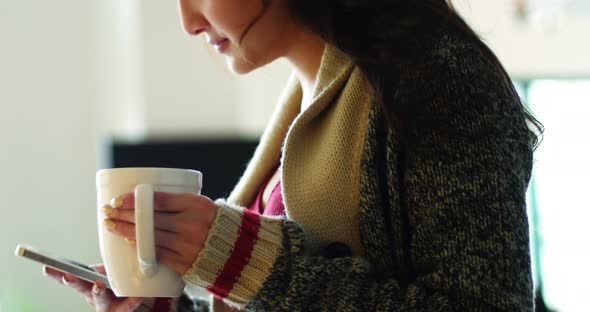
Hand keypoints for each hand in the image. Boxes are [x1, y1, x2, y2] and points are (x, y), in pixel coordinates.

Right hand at [43, 264, 143, 311]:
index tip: (47, 267)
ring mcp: (106, 305)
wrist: (129, 303)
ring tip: (99, 284)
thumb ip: (105, 260)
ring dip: (97, 292)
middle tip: (67, 276)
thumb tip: (108, 233)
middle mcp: (93, 296)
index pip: (71, 277)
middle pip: (81, 289)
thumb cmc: (115, 285)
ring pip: (100, 300)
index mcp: (88, 284)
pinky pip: (127, 306)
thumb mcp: (107, 271)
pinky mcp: (121, 310)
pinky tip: (136, 295)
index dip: (57, 274)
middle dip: (73, 282)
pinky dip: (131, 300)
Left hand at [103, 192, 218, 274]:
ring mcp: (187, 245)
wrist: (235, 248)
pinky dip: (141, 247)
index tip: (118, 199)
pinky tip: (129, 242)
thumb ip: (175, 202)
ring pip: (149, 237)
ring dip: (126, 231)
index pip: (158, 200)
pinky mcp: (184, 262)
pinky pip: (157, 254)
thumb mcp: (199, 204)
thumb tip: (142, 199)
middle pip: (149, 219)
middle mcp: (191, 224)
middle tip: (107, 212)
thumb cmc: (211, 221)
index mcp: (195, 205)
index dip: (135, 200)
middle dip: (124, 215)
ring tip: (111, 225)